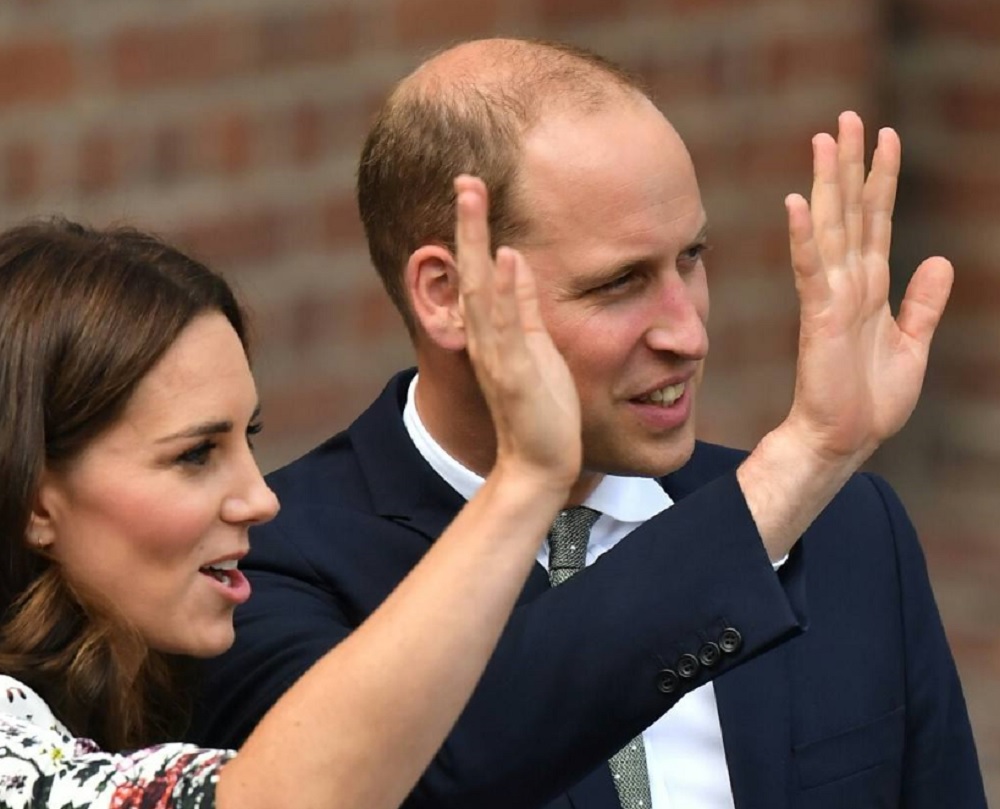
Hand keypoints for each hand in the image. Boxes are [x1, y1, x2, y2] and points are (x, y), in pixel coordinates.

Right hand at [453, 175, 580, 489]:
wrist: (540, 465)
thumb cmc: (541, 409)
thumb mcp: (535, 348)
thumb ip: (522, 307)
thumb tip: (513, 259)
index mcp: (495, 333)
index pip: (479, 273)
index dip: (474, 231)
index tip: (473, 188)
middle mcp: (487, 340)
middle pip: (471, 273)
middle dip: (467, 225)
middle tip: (464, 178)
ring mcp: (498, 357)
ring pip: (481, 292)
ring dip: (475, 244)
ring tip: (472, 198)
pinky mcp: (515, 377)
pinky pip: (508, 329)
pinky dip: (504, 293)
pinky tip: (506, 257)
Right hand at [782, 111, 952, 466]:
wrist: (843, 439)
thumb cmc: (871, 401)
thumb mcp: (915, 345)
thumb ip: (924, 303)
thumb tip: (940, 260)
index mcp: (871, 287)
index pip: (876, 221)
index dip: (882, 179)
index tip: (885, 138)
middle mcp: (849, 283)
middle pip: (850, 212)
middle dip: (851, 165)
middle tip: (847, 119)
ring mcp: (831, 297)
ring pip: (831, 229)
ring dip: (827, 184)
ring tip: (826, 141)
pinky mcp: (817, 317)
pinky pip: (810, 270)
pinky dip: (803, 237)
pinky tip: (796, 204)